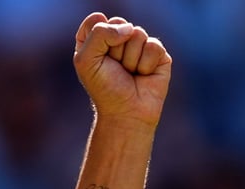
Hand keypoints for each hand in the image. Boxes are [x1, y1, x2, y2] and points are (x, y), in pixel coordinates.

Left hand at [73, 13, 171, 129]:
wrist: (125, 113)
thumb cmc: (104, 88)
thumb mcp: (87, 60)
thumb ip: (99, 33)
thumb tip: (129, 28)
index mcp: (96, 39)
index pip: (97, 20)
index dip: (97, 37)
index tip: (96, 58)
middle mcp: (118, 39)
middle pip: (118, 22)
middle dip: (115, 48)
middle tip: (115, 67)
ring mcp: (139, 45)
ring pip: (137, 33)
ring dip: (130, 59)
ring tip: (129, 73)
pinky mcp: (158, 54)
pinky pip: (153, 45)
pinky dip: (145, 64)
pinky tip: (142, 75)